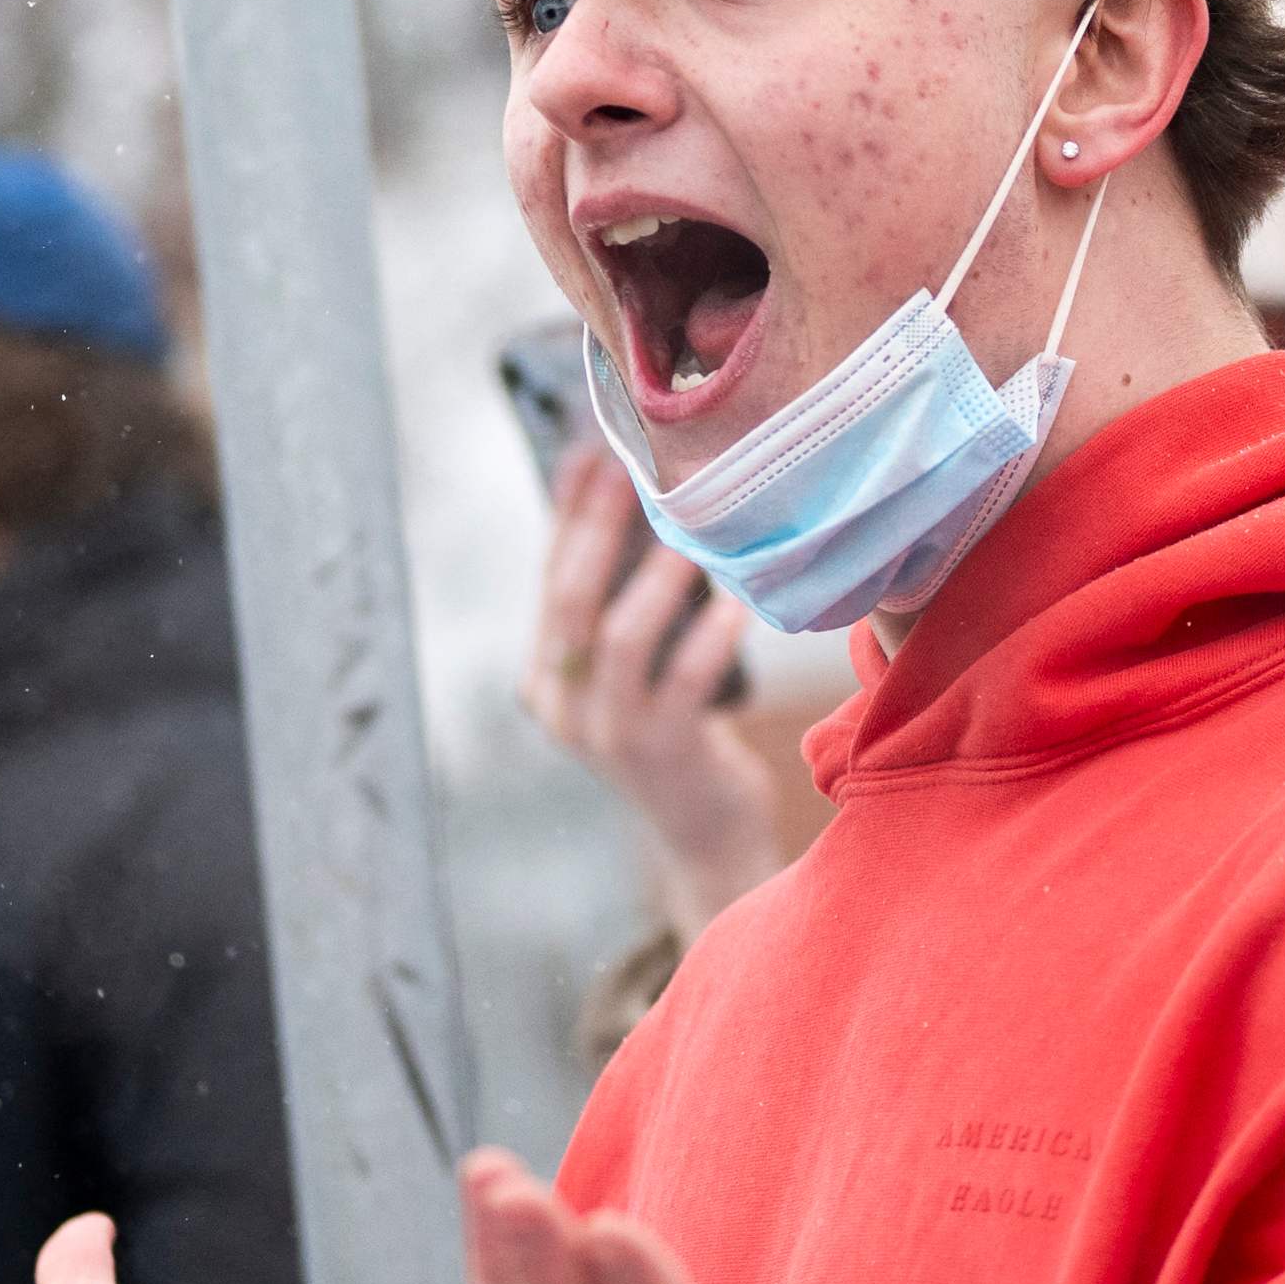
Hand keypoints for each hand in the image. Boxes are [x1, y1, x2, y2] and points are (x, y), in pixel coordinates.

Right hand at [518, 450, 795, 929]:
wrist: (705, 831)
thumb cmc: (680, 728)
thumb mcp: (636, 668)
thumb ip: (622, 602)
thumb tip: (630, 500)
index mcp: (544, 677)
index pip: (548, 579)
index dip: (568, 514)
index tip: (593, 452)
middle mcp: (561, 704)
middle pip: (570, 599)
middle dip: (600, 526)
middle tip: (632, 468)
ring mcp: (606, 733)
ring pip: (618, 638)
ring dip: (656, 575)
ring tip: (689, 527)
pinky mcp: (660, 752)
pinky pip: (684, 681)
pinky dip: (712, 634)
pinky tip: (740, 600)